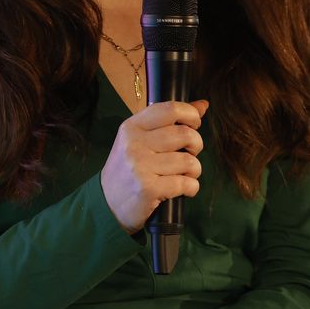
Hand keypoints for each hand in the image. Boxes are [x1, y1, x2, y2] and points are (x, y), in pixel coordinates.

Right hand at [100, 98, 207, 231]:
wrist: (106, 203)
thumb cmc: (127, 169)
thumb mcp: (141, 140)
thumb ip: (169, 122)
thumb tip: (203, 105)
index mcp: (132, 127)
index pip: (170, 109)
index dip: (191, 115)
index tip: (193, 126)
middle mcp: (134, 143)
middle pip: (185, 134)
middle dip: (196, 146)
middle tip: (189, 154)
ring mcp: (140, 166)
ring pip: (188, 161)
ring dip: (194, 171)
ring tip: (184, 175)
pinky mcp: (148, 188)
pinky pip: (185, 183)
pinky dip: (191, 188)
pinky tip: (183, 189)